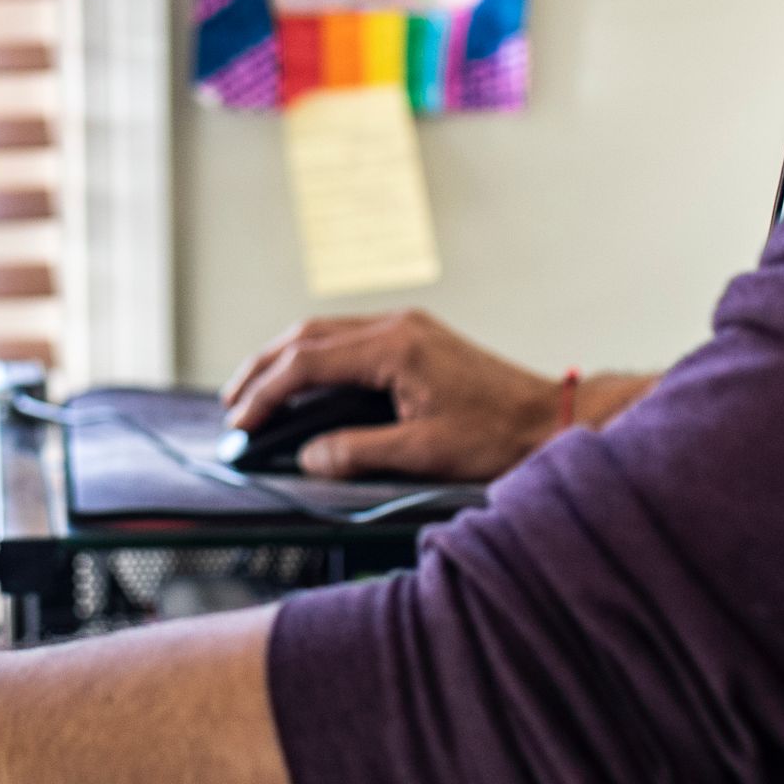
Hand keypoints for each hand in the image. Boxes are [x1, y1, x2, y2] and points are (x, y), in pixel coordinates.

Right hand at [223, 310, 639, 481]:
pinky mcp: (415, 339)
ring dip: (284, 359)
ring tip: (255, 392)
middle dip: (262, 368)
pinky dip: (314, 358)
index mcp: (394, 347)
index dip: (267, 394)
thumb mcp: (424, 453)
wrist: (552, 418)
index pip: (308, 363)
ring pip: (325, 332)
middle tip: (232, 404)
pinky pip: (348, 339)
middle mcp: (396, 326)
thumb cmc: (498, 436)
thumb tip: (307, 458)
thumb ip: (358, 451)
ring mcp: (406, 327)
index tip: (241, 423)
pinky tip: (304, 383)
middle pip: (306, 335)